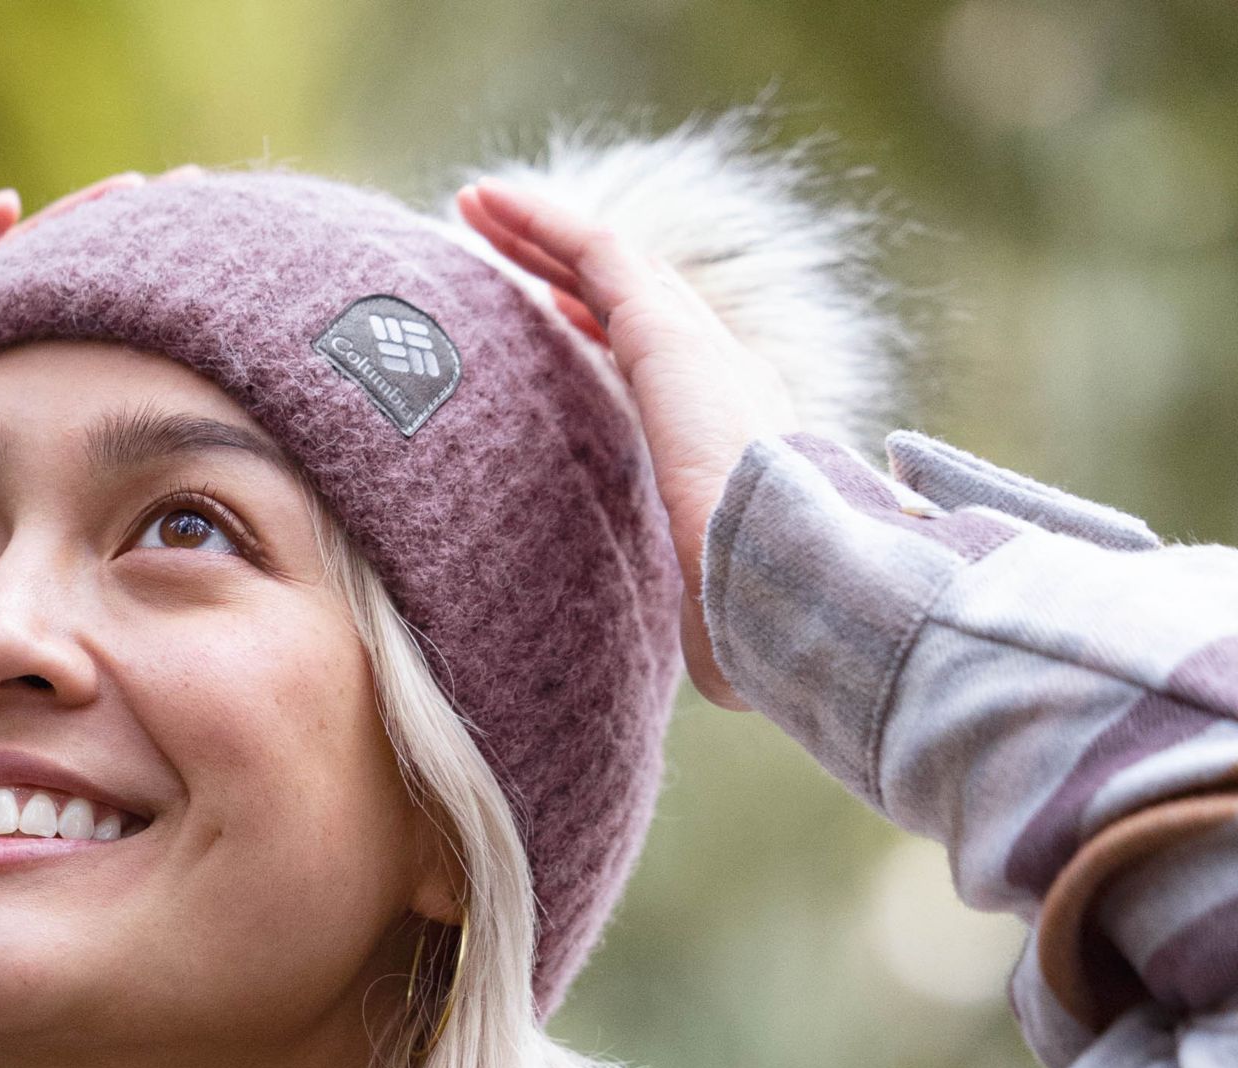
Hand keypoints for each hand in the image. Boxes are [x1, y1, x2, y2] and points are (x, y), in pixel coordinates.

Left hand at [456, 180, 796, 708]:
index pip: (648, 360)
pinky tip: (487, 205)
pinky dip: (541, 222)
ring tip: (474, 204)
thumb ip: (678, 604)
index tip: (538, 320)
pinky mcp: (664, 329)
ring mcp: (692, 344)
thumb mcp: (696, 601)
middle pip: (620, 297)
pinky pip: (594, 248)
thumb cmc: (747, 614)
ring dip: (535, 229)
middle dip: (555, 265)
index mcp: (721, 430)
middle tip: (491, 237)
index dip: (588, 329)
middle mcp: (711, 373)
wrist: (777, 580)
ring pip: (602, 261)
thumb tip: (682, 679)